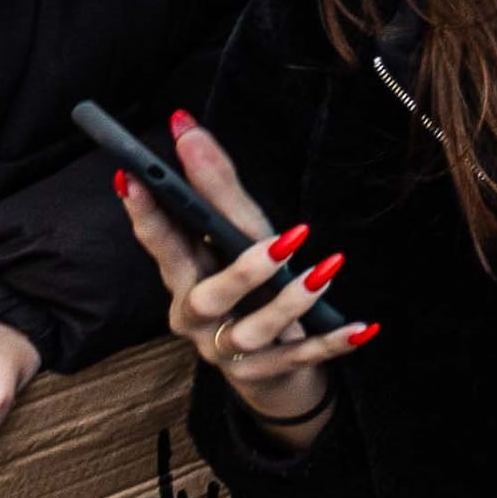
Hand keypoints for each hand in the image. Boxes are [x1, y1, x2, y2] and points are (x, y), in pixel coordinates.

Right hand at [111, 109, 366, 435]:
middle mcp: (196, 317)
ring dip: (291, 302)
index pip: (160, 245)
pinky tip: (362, 326)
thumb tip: (185, 125)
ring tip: (325, 271)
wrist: (273, 368)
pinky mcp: (266, 373)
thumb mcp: (237, 235)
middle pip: (205, 297)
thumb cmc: (249, 288)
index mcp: (184, 278)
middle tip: (284, 241)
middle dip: (240, 271)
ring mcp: (228, 351)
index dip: (145, 214)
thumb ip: (215, 186)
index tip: (134, 177)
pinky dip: (331, 343)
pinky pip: (300, 358)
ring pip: (253, 330)